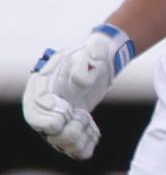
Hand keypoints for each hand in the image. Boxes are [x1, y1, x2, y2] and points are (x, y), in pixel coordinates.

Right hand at [22, 26, 134, 159]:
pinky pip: (71, 146)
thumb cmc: (92, 54)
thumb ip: (83, 65)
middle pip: (42, 129)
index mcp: (42, 83)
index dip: (47, 115)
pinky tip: (94, 132)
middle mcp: (44, 104)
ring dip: (74, 138)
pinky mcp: (68, 126)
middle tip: (82, 116)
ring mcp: (55, 117)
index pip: (33, 106)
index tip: (65, 113)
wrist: (100, 62)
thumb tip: (78, 86)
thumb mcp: (91, 51)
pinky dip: (83, 145)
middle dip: (63, 129)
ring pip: (57, 141)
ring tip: (87, 120)